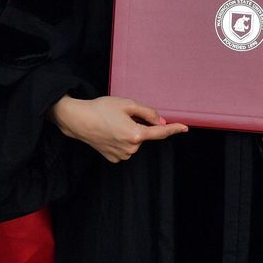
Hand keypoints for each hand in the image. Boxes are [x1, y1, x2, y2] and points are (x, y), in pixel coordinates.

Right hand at [49, 95, 187, 162]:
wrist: (77, 120)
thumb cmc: (101, 109)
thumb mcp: (127, 104)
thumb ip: (148, 113)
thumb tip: (161, 122)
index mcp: (135, 134)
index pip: (161, 133)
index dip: (174, 129)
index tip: (185, 127)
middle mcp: (130, 148)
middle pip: (145, 135)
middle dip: (140, 125)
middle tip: (123, 116)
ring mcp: (121, 155)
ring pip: (135, 142)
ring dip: (130, 133)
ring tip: (113, 124)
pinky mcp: (113, 158)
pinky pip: (125, 148)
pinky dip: (122, 140)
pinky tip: (110, 133)